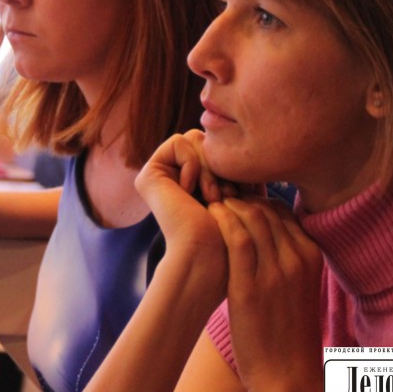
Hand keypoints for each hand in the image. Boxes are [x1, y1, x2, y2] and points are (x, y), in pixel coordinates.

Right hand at [135, 130, 238, 252]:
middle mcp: (174, 176)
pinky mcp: (148, 175)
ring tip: (213, 196)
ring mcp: (159, 176)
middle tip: (227, 195)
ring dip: (209, 166)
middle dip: (221, 163)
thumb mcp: (241, 191)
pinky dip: (193, 164)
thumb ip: (235, 166)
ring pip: (194, 138)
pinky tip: (191, 192)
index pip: (218, 147)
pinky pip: (178, 142)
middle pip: (205, 139)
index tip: (243, 192)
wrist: (210, 253)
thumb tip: (244, 141)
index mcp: (195, 181)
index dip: (233, 163)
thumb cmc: (231, 231)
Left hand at [213, 197, 322, 391]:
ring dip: (227, 203)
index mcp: (312, 254)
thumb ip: (284, 257)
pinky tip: (208, 216)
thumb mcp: (296, 286)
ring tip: (208, 201)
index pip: (282, 210)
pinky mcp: (252, 285)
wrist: (287, 373)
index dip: (255, 199)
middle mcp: (298, 257)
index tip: (234, 198)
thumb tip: (260, 233)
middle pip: (267, 208)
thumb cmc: (285, 331)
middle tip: (214, 191)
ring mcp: (278, 270)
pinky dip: (221, 220)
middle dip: (239, 195)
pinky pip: (237, 238)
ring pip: (252, 216)